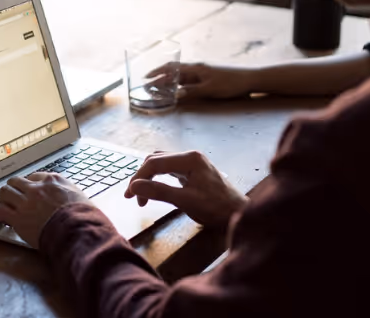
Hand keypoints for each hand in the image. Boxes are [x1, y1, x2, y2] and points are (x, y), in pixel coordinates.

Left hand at [0, 173, 91, 247]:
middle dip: (14, 188)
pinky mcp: (18, 219)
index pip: (34, 176)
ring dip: (4, 199)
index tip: (30, 191)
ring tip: (6, 205)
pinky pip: (0, 211)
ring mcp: (25, 203)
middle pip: (15, 181)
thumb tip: (67, 196)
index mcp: (52, 181)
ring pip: (4, 192)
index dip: (30, 184)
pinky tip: (1, 218)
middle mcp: (36, 188)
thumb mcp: (79, 195)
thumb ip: (68, 192)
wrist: (76, 230)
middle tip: (14, 197)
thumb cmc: (83, 216)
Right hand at [124, 151, 247, 226]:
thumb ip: (159, 192)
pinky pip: (168, 170)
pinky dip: (158, 179)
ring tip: (141, 196)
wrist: (239, 214)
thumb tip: (134, 187)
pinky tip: (154, 189)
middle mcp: (189, 156)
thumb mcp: (186, 201)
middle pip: (155, 160)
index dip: (139, 178)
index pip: (154, 163)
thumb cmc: (216, 208)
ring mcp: (191, 163)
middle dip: (142, 177)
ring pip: (161, 164)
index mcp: (189, 159)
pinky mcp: (192, 171)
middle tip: (133, 197)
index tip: (130, 195)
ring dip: (148, 178)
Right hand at [148, 63, 255, 99]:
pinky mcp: (207, 79)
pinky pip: (188, 81)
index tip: (146, 78)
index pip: (171, 68)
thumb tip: (175, 95)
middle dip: (159, 78)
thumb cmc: (230, 83)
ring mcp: (202, 74)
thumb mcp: (210, 89)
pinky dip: (178, 86)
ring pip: (180, 77)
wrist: (249, 80)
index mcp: (195, 68)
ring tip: (158, 89)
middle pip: (173, 72)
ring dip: (168, 82)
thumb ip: (192, 92)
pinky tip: (177, 91)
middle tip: (148, 86)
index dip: (157, 72)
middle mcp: (196, 69)